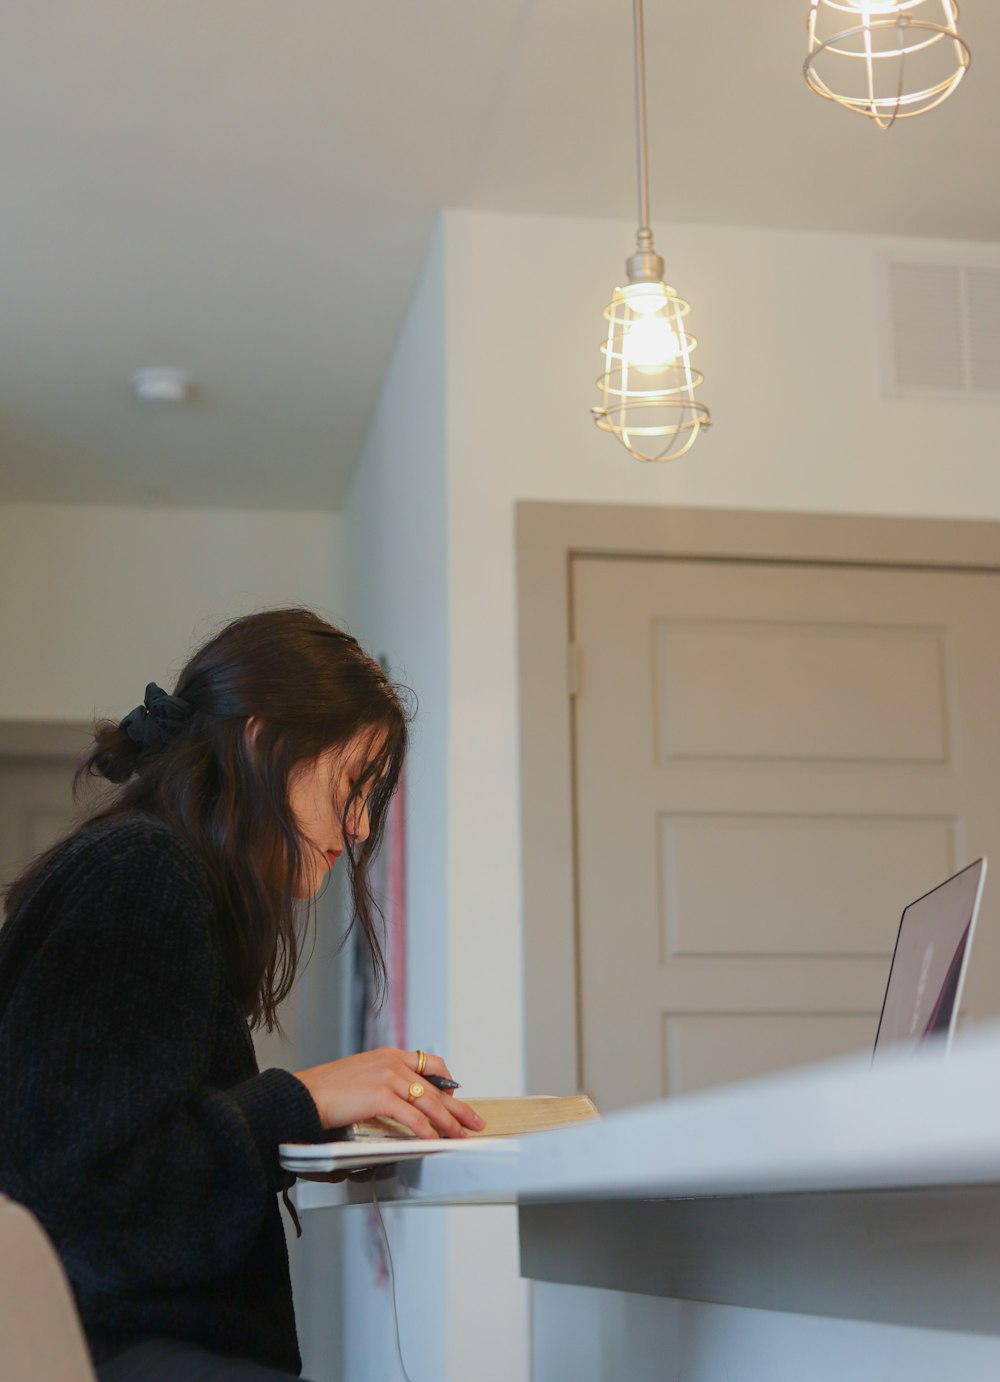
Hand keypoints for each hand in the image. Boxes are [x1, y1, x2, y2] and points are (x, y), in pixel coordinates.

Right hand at [292, 1047, 484, 1139]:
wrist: (304, 1095)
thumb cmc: (326, 1092)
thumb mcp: (360, 1077)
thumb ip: (383, 1084)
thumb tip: (402, 1104)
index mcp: (388, 1055)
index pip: (428, 1063)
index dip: (446, 1080)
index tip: (457, 1093)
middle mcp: (392, 1062)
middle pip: (435, 1086)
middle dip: (457, 1107)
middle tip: (474, 1121)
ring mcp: (387, 1077)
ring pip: (428, 1102)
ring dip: (448, 1122)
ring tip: (461, 1137)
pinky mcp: (380, 1095)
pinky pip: (412, 1116)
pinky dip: (426, 1130)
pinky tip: (435, 1141)